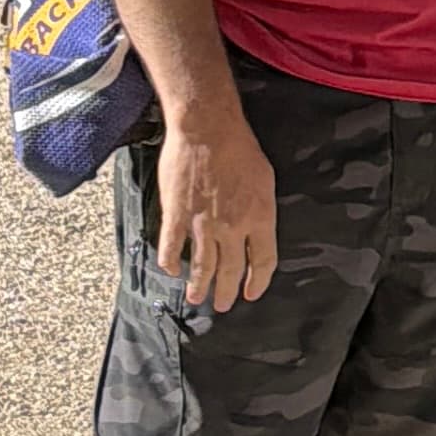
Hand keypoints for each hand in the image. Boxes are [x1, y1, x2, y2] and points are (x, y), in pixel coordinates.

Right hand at [157, 112, 277, 311]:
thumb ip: (260, 209)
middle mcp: (232, 227)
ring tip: (196, 298)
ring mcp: (203, 224)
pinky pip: (172, 248)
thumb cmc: (240, 148)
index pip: (262, 261)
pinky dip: (170, 262)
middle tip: (222, 305)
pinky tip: (171, 270)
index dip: (257, 282)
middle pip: (231, 270)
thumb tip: (256, 229)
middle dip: (226, 292)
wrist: (207, 130)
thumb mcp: (265, 179)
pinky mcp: (176, 216)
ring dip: (198, 286)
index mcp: (259, 218)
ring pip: (202, 267)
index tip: (251, 293)